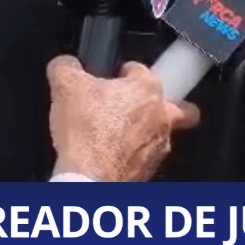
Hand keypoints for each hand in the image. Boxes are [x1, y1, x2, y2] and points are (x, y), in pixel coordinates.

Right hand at [47, 56, 199, 181]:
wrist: (90, 179)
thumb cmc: (87, 133)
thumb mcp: (65, 86)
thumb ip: (66, 67)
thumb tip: (64, 65)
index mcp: (147, 88)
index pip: (141, 69)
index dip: (123, 71)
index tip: (114, 77)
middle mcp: (161, 116)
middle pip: (180, 107)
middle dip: (167, 104)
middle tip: (141, 106)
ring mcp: (159, 145)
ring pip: (165, 134)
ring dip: (146, 132)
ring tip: (118, 135)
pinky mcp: (151, 170)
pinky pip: (148, 158)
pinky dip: (134, 156)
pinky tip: (113, 156)